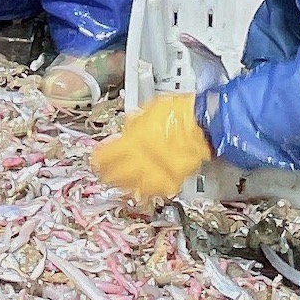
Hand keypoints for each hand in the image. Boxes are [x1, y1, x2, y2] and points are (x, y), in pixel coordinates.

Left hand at [92, 93, 212, 199]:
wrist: (204, 122)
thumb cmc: (177, 112)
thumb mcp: (148, 110)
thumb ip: (133, 125)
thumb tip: (124, 133)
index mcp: (133, 140)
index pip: (108, 156)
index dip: (99, 159)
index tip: (95, 160)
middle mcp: (143, 159)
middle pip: (118, 175)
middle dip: (108, 175)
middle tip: (103, 174)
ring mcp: (158, 172)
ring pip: (134, 186)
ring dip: (124, 185)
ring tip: (119, 183)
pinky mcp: (173, 180)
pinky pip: (156, 189)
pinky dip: (147, 189)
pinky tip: (141, 187)